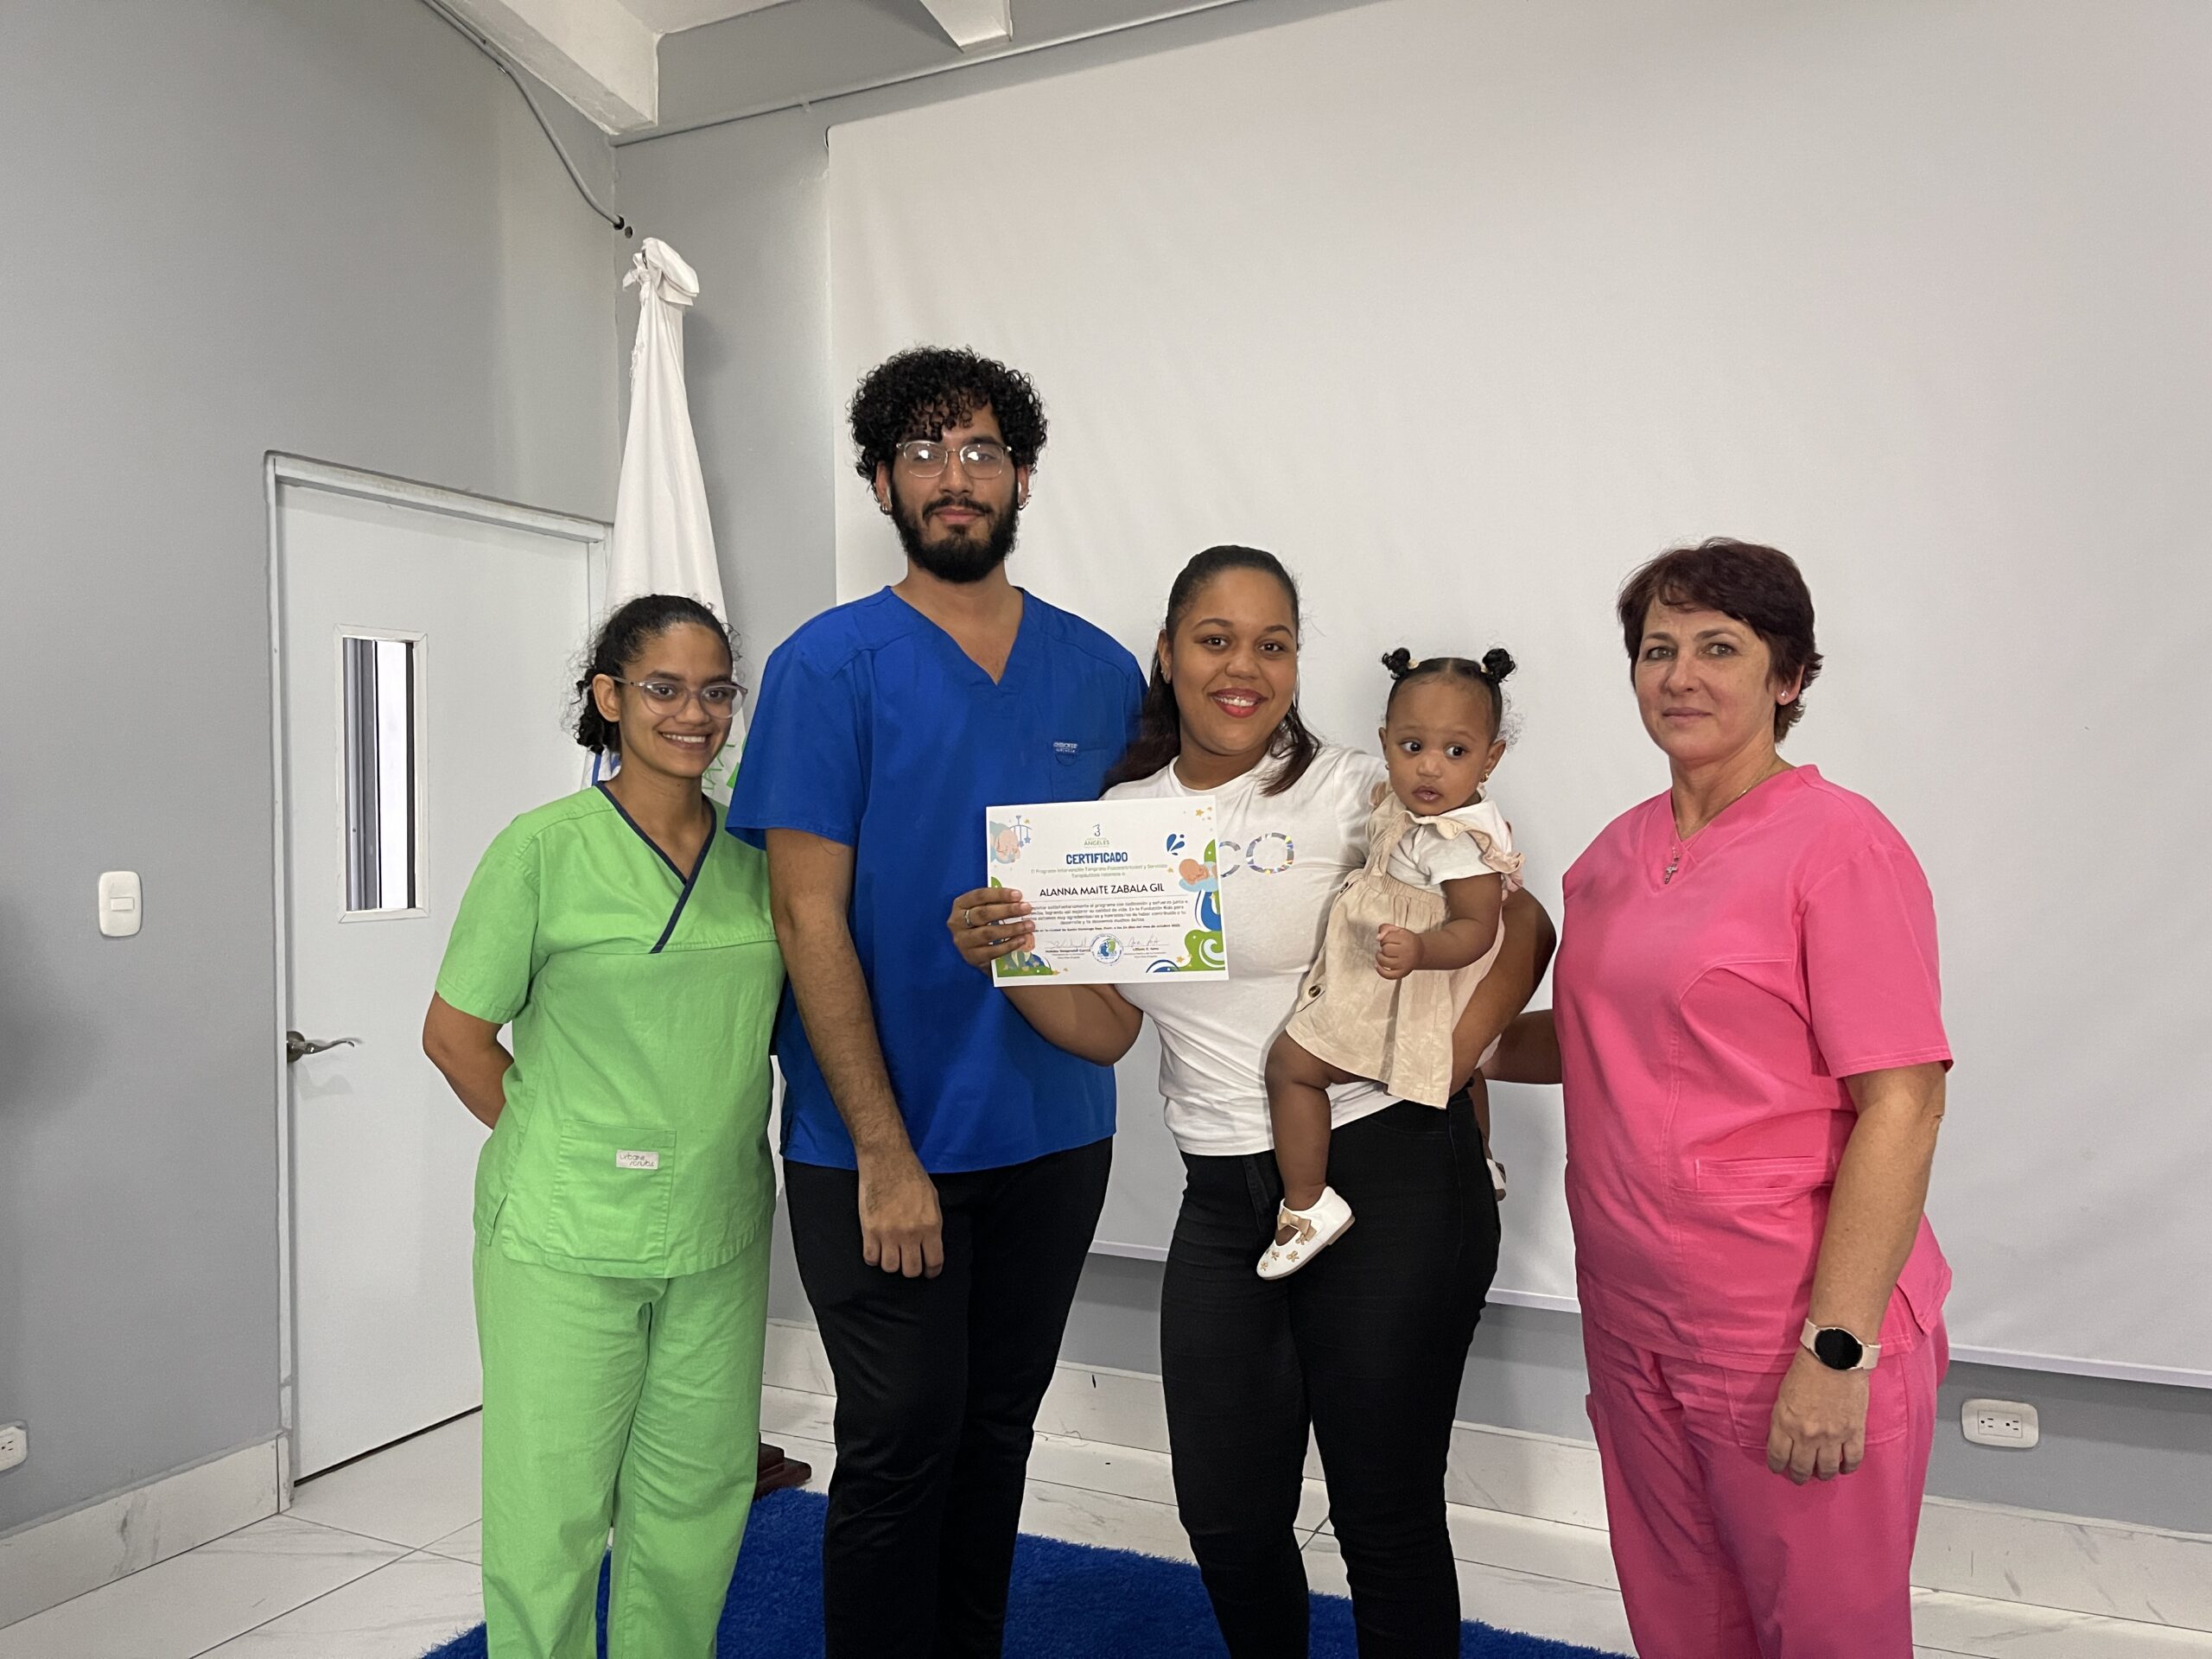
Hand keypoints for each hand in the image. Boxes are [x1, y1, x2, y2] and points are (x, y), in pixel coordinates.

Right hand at [857, 1152, 942, 1277]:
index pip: (934, 1262)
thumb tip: (931, 1244)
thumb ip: (932, 1225)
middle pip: (911, 1270)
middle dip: (912, 1269)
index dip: (932, 1271)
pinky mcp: (869, 1230)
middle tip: (909, 1263)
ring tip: (892, 1254)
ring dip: (892, 1263)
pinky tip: (877, 1249)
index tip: (929, 1272)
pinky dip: (874, 1258)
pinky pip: (871, 1258)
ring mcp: (888, 1233)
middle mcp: (910, 1233)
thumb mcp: (932, 1200)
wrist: (886, 1160)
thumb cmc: (911, 1175)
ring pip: (891, 1268)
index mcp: (930, 1225)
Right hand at [947, 886, 1034, 970]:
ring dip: (1011, 928)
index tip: (1018, 895)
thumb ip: (996, 903)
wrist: (976, 952)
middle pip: (983, 914)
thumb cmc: (982, 924)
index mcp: (960, 905)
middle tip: (1026, 908)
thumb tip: (1020, 900)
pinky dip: (1009, 945)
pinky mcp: (972, 957)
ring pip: (988, 933)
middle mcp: (957, 922)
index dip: (999, 894)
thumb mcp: (984, 910)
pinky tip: (1022, 940)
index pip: (979, 896)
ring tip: (1028, 925)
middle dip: (1008, 910)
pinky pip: (992, 950)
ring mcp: (963, 941)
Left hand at [1375, 924, 1422, 980]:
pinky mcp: (1402, 973)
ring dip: (1379, 957)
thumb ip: (1385, 928)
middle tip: (1388, 947)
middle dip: (1383, 947)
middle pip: (1385, 950)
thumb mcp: (1398, 930)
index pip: (1386, 938)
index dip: (1384, 938)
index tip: (1388, 939)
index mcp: (1406, 940)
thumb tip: (1378, 938)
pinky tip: (1378, 965)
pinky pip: (1387, 975)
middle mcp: (1406, 952)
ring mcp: (1404, 964)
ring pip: (1384, 961)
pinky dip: (1380, 970)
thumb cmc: (1407, 941)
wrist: (1420, 952)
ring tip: (1383, 954)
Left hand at [1767, 1348, 1868, 1483]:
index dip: (1777, 1466)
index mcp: (1785, 1422)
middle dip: (1799, 1476)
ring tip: (1822, 1474)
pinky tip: (1844, 1468)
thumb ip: (1783, 1419)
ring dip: (1823, 1475)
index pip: (1778, 1456)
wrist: (1835, 1354)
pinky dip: (1848, 1468)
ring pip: (1827, 1469)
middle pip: (1802, 1468)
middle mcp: (1807, 1434)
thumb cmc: (1806, 1368)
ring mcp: (1832, 1435)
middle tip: (1800, 1477)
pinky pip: (1853, 1460)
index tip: (1779, 1468)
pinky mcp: (1854, 1432)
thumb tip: (1784, 1438)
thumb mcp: (1783, 1394)